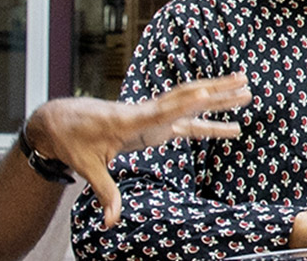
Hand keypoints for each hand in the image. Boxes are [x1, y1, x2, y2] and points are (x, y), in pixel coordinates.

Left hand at [25, 74, 251, 228]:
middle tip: (244, 83)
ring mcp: (152, 114)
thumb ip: (105, 192)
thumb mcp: (87, 168)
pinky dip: (207, 115)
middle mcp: (145, 112)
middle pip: (186, 98)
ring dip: (219, 95)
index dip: (183, 104)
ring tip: (246, 88)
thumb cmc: (73, 141)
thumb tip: (110, 222)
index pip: (161, 112)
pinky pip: (186, 117)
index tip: (206, 93)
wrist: (60, 121)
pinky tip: (226, 117)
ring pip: (190, 102)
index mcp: (129, 121)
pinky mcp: (153, 120)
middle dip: (216, 91)